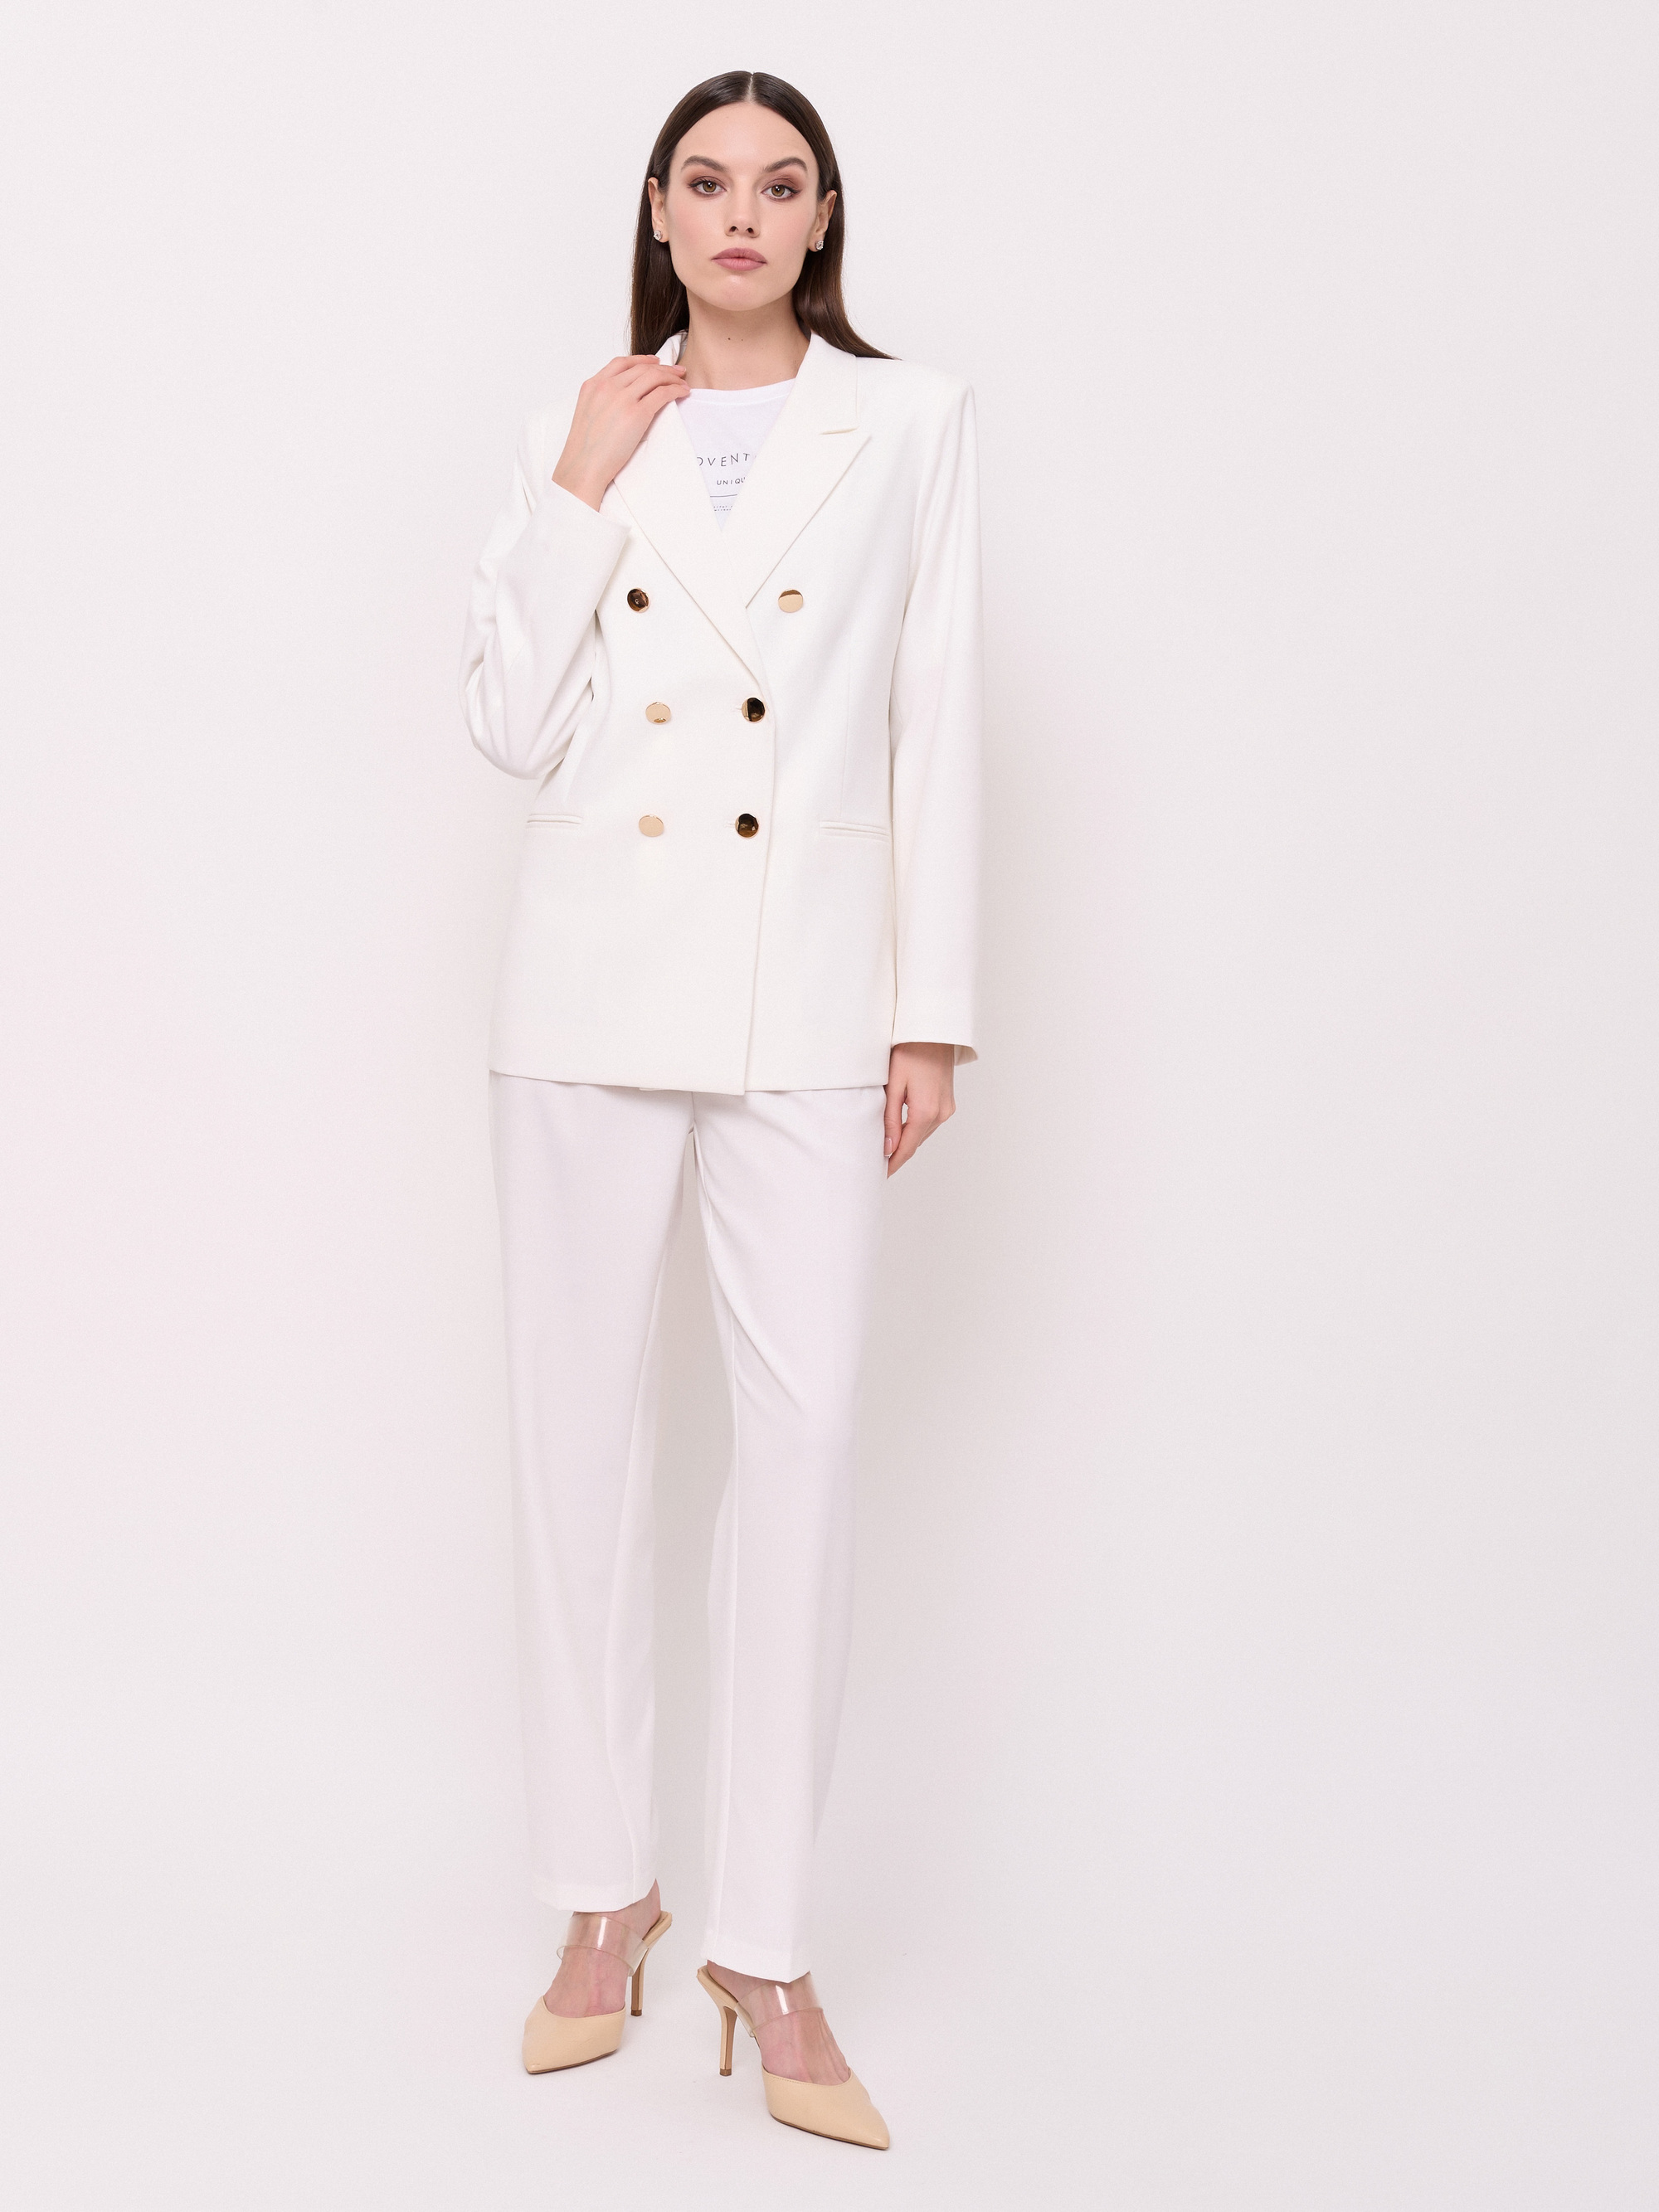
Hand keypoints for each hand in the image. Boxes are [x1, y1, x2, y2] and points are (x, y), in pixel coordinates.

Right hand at [552, 355, 687, 509]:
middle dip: (663, 367)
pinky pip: (662, 393)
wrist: (583, 466)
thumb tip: (621, 401)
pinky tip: (683, 392)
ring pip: (654, 376)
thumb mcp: (587, 414)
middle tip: (677, 371)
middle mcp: (607, 386)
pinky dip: (676, 389)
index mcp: (592, 385)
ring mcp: (622, 398)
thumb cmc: (585, 450)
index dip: (641, 360)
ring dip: (672, 377)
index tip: (655, 362)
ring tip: (683, 382)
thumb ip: (602, 401)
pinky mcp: (637, 413)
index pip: (621, 363)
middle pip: (641, 368)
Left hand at [883, 1042, 955, 1175]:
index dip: (892, 1164)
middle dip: (897, 1155)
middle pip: (915, 1143)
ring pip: (922, 1134)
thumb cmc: (910, 1052)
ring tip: (886, 1150)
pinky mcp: (948, 1103)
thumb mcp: (893, 1085)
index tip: (879, 1174)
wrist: (934, 1032)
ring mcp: (947, 1108)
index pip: (906, 1148)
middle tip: (877, 1165)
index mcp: (926, 1111)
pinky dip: (915, 1130)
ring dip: (906, 1142)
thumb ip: (890, 1119)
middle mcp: (941, 1114)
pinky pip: (929, 1124)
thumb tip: (887, 1149)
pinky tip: (902, 1131)